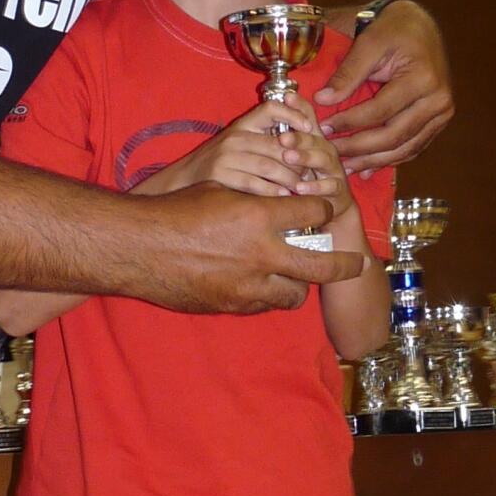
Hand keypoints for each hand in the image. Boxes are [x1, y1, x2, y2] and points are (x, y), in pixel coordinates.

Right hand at [136, 182, 365, 314]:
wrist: (139, 249)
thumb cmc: (175, 211)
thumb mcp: (220, 190)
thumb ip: (254, 199)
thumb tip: (279, 201)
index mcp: (259, 216)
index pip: (314, 212)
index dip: (324, 209)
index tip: (326, 210)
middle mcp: (260, 254)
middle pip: (322, 265)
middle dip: (345, 265)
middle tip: (357, 264)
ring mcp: (247, 286)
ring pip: (295, 294)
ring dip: (301, 285)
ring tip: (298, 277)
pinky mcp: (232, 306)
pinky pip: (264, 306)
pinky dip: (269, 296)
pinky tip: (262, 286)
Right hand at [144, 93, 343, 203]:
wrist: (182, 181)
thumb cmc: (219, 164)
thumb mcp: (240, 143)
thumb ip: (265, 139)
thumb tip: (303, 139)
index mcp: (243, 124)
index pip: (271, 107)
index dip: (294, 114)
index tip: (309, 128)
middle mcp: (235, 136)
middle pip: (277, 144)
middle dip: (298, 160)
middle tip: (313, 172)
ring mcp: (226, 155)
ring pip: (269, 165)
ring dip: (289, 179)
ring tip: (301, 188)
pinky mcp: (220, 175)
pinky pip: (254, 183)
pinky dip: (272, 192)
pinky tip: (283, 198)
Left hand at [314, 1, 452, 173]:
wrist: (420, 26)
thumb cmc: (393, 30)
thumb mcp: (369, 44)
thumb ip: (347, 74)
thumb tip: (323, 100)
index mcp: (423, 79)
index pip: (380, 111)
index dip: (350, 123)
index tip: (325, 129)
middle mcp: (439, 99)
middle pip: (394, 135)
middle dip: (360, 148)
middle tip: (333, 154)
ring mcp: (443, 113)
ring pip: (405, 148)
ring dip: (375, 161)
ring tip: (347, 167)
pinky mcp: (440, 120)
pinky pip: (414, 147)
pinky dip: (391, 159)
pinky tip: (369, 166)